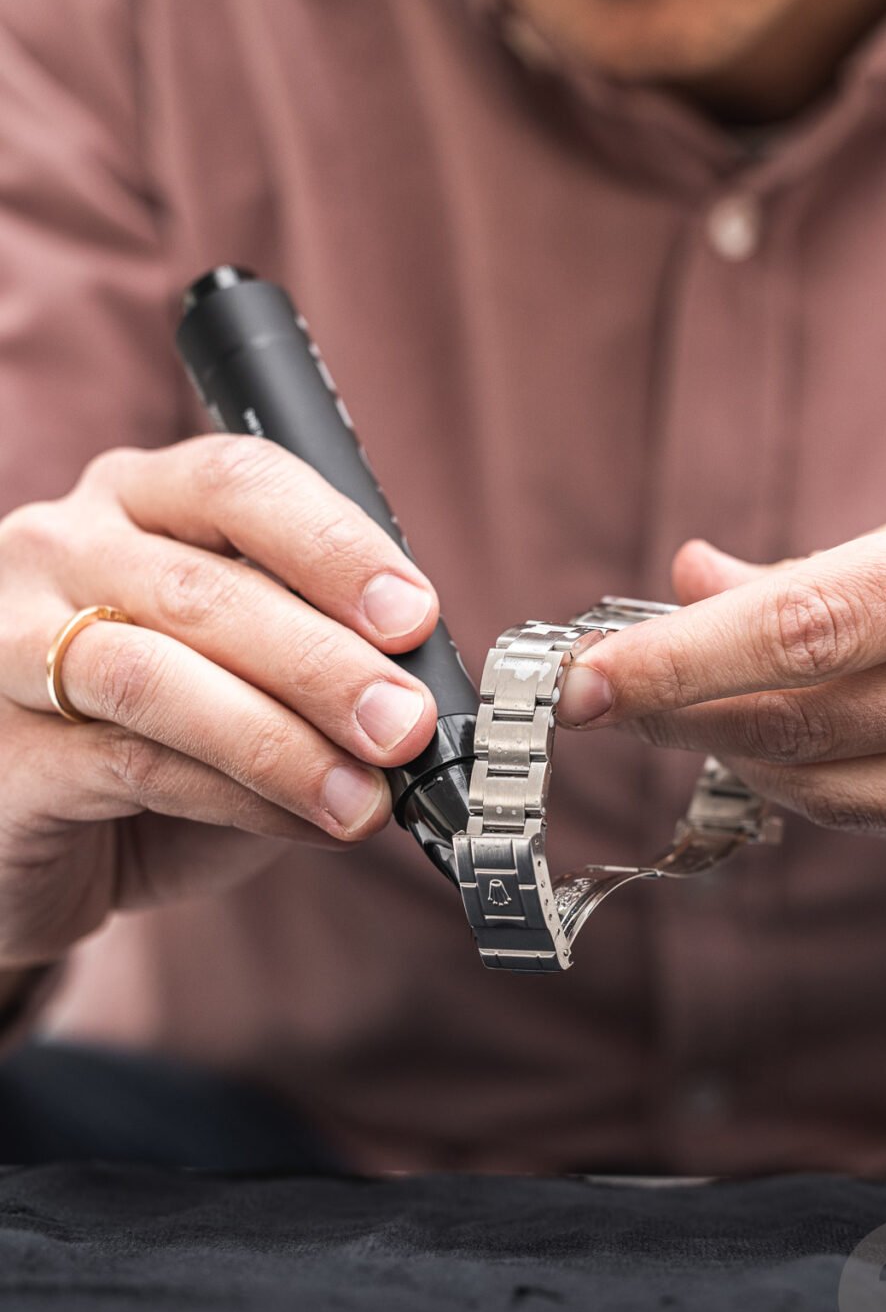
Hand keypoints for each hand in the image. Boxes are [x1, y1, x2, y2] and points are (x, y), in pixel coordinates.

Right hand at [0, 435, 440, 966]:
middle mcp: (64, 547)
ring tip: (364, 796)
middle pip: (207, 585)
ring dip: (282, 740)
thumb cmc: (147, 734)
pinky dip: (238, 798)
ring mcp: (10, 639)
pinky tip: (305, 823)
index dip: (335, 547)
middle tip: (404, 723)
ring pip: (161, 675)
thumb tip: (417, 699)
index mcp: (140, 499)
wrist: (24, 829)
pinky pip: (134, 764)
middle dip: (325, 660)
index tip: (413, 616)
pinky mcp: (4, 746)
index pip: (240, 482)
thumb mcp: (242, 675)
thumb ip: (310, 666)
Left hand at [559, 469, 885, 870]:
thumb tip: (697, 578)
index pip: (809, 629)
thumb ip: (838, 560)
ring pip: (838, 793)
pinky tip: (790, 745)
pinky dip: (820, 785)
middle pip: (805, 725)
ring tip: (684, 709)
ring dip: (738, 753)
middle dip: (681, 712)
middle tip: (607, 688)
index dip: (679, 660)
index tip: (577, 679)